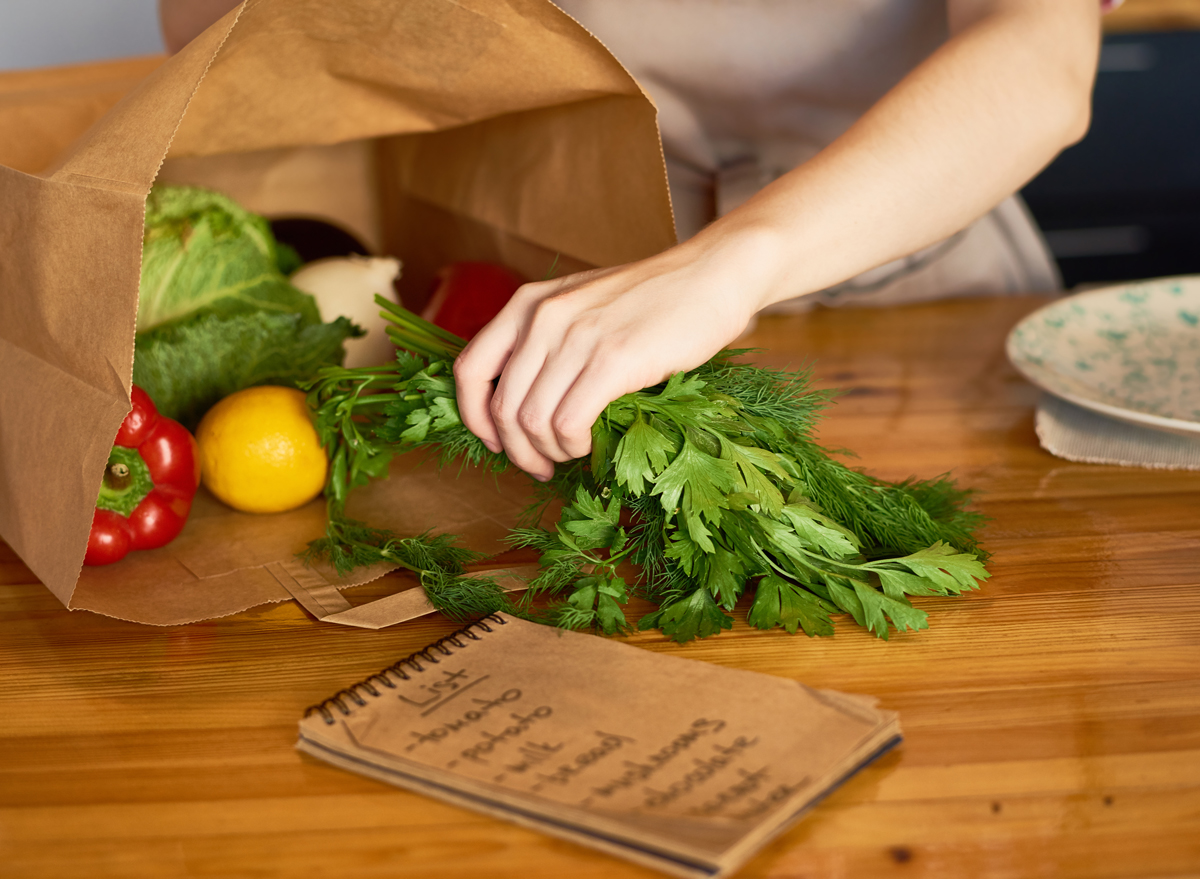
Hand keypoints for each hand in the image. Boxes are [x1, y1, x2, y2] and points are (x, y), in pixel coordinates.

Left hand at [453, 231, 778, 479]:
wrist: (710, 275)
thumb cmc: (652, 298)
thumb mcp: (581, 303)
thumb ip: (547, 337)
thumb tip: (523, 400)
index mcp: (527, 304)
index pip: (470, 369)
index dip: (474, 416)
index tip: (495, 441)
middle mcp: (542, 318)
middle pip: (501, 406)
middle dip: (516, 449)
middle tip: (539, 466)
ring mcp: (575, 338)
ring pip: (530, 420)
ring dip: (546, 451)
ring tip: (568, 455)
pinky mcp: (611, 360)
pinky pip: (566, 422)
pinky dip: (571, 445)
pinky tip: (587, 444)